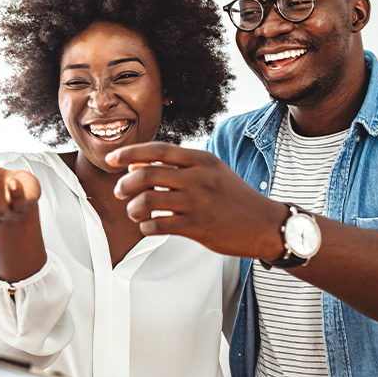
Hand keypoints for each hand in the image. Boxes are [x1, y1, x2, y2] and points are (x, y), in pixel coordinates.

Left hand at [106, 142, 286, 258]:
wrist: (265, 224)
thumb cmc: (236, 198)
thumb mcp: (212, 172)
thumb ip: (178, 167)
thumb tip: (138, 165)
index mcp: (202, 160)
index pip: (158, 150)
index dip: (130, 152)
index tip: (112, 158)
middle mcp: (199, 178)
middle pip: (147, 173)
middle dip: (125, 183)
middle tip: (119, 191)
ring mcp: (198, 203)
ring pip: (148, 200)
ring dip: (133, 207)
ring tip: (134, 211)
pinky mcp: (198, 227)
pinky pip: (159, 225)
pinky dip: (146, 226)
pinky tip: (148, 226)